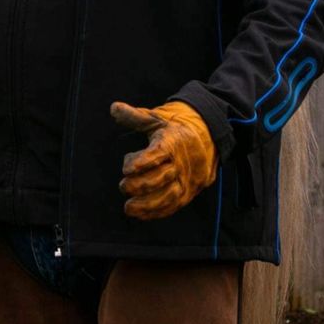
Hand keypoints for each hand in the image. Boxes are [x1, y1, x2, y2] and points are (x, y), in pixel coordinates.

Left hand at [110, 100, 217, 219]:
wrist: (210, 132)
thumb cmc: (176, 125)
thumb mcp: (156, 117)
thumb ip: (134, 116)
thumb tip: (114, 108)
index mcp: (174, 141)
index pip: (159, 153)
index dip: (143, 162)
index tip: (125, 168)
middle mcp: (183, 162)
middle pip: (163, 177)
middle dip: (141, 185)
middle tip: (123, 187)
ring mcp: (189, 178)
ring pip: (170, 195)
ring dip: (148, 205)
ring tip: (128, 207)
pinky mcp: (192, 190)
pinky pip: (176, 204)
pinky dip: (158, 212)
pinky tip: (141, 215)